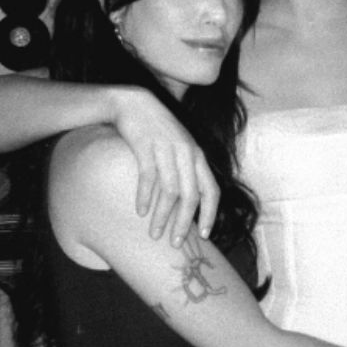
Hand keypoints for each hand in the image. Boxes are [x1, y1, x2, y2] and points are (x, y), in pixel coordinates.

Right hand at [109, 86, 219, 244]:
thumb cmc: (158, 131)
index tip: (204, 235)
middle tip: (175, 243)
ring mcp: (167, 149)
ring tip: (154, 233)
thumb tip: (191, 204)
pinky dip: (144, 197)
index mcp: (198, 156)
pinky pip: (148, 178)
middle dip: (184, 223)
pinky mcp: (147, 146)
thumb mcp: (180, 148)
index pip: (212, 191)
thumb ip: (188, 171)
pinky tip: (140, 211)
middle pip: (191, 196)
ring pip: (170, 191)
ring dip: (162, 216)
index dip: (210, 215)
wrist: (135, 104)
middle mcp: (187, 153)